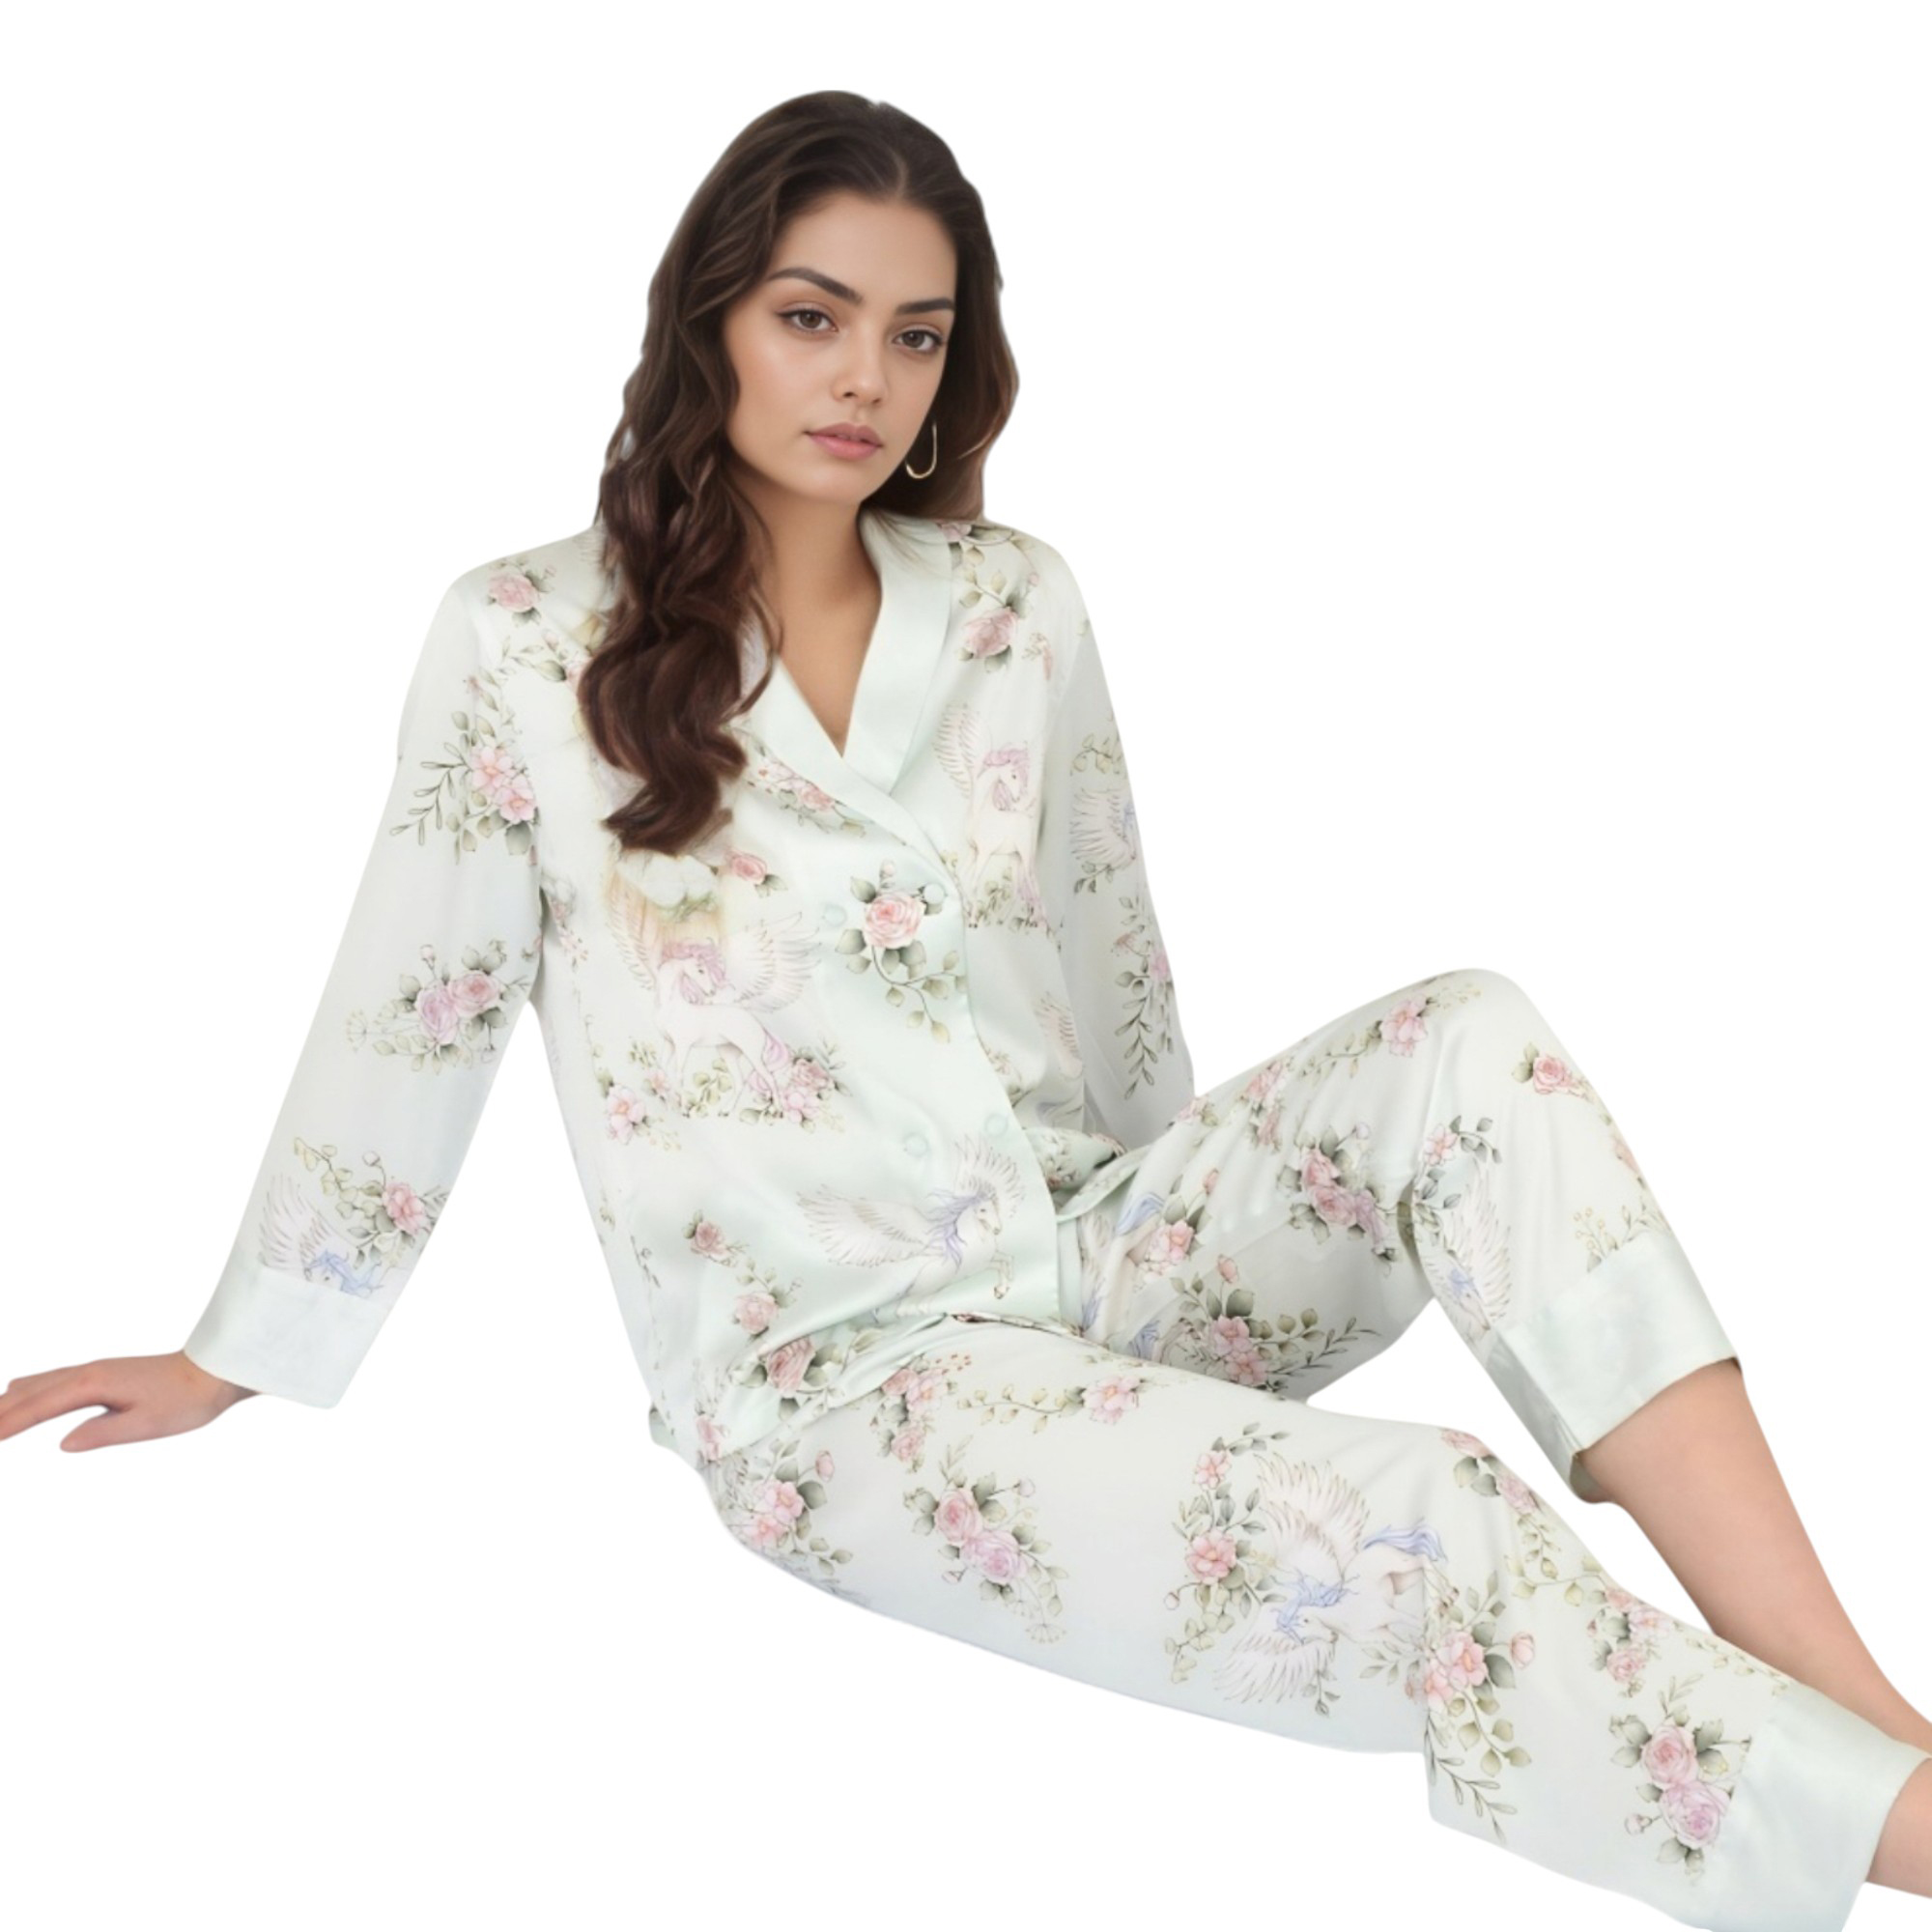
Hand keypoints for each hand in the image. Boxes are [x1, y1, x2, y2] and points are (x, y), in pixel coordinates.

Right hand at [0, 1350, 256, 1451]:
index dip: (5, 1424)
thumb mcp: (147, 1424)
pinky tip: (21, 1400)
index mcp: (93, 1384)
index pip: (37, 1407)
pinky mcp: (101, 1374)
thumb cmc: (185, 1400)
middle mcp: (87, 1372)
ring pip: (37, 1383)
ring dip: (9, 1401)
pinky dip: (28, 1393)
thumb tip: (63, 1444)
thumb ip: (103, 1433)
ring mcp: (93, 1370)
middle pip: (27, 1392)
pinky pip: (52, 1381)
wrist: (214, 1371)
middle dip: (0, 1412)